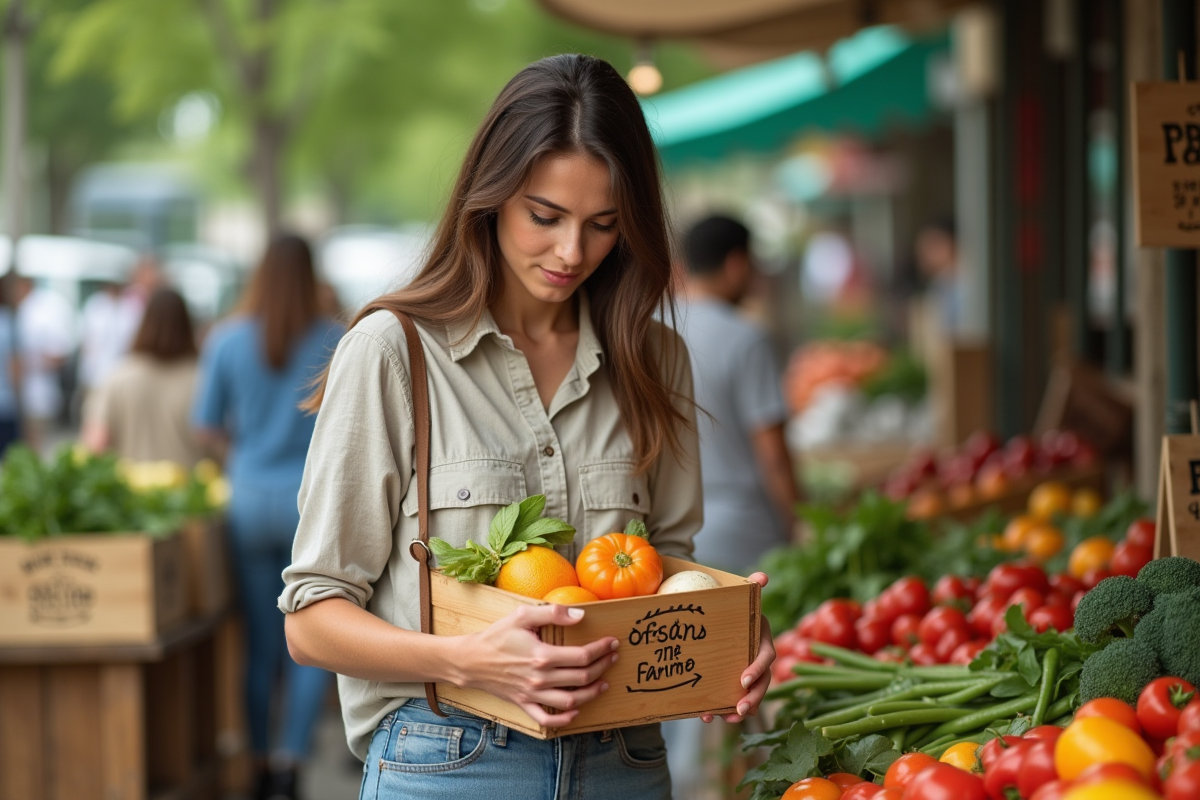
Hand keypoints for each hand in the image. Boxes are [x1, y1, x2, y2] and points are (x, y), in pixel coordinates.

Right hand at [459, 603, 619, 727]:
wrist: (471, 660)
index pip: (582, 656)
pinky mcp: (524, 704)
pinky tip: (576, 710)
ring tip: (603, 683)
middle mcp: (540, 679)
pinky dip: (564, 718)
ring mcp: (533, 694)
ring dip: (592, 693)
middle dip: (603, 667)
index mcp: (542, 656)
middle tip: (612, 658)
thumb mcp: (522, 616)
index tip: (612, 643)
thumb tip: (580, 615)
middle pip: (582, 678)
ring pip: (571, 701)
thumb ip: (552, 613)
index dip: (601, 650)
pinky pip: (547, 719)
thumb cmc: (496, 636)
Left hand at [702, 571, 774, 723]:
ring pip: (750, 694)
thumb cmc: (730, 605)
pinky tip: (708, 715)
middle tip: (741, 710)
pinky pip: (730, 697)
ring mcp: (746, 670)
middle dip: (753, 698)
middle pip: (762, 682)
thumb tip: (763, 577)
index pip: (767, 656)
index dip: (757, 669)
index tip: (743, 680)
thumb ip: (750, 585)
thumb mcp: (738, 595)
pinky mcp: (732, 680)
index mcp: (762, 638)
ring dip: (741, 709)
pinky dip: (721, 708)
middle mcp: (757, 656)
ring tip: (729, 718)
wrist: (713, 614)